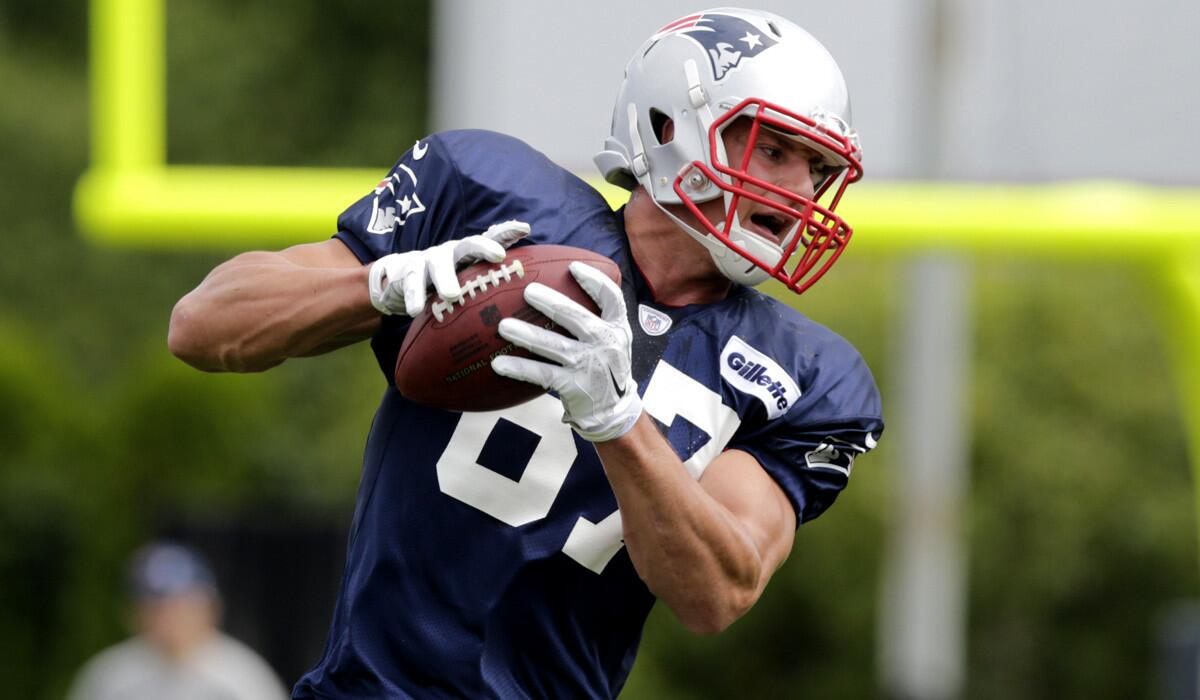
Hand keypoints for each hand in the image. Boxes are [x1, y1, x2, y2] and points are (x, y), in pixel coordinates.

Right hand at [368, 220, 529, 315]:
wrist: (398, 283)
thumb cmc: (443, 285)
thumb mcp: (466, 284)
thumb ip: (488, 288)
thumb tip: (525, 308)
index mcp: (468, 255)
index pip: (490, 240)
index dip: (506, 233)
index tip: (525, 229)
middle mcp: (451, 252)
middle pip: (468, 245)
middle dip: (484, 247)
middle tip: (499, 255)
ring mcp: (427, 260)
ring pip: (438, 264)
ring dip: (445, 278)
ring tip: (451, 295)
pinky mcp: (406, 272)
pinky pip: (410, 282)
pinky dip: (413, 294)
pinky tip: (415, 309)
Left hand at [492, 262, 641, 441]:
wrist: (613, 412)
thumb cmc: (606, 368)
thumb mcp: (615, 341)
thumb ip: (600, 318)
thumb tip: (566, 288)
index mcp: (617, 329)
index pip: (611, 298)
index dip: (593, 280)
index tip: (573, 266)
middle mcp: (606, 344)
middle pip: (577, 318)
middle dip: (552, 303)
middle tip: (528, 291)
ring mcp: (589, 366)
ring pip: (554, 346)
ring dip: (527, 335)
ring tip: (503, 326)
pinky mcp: (573, 386)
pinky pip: (541, 373)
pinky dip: (519, 368)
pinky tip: (498, 363)